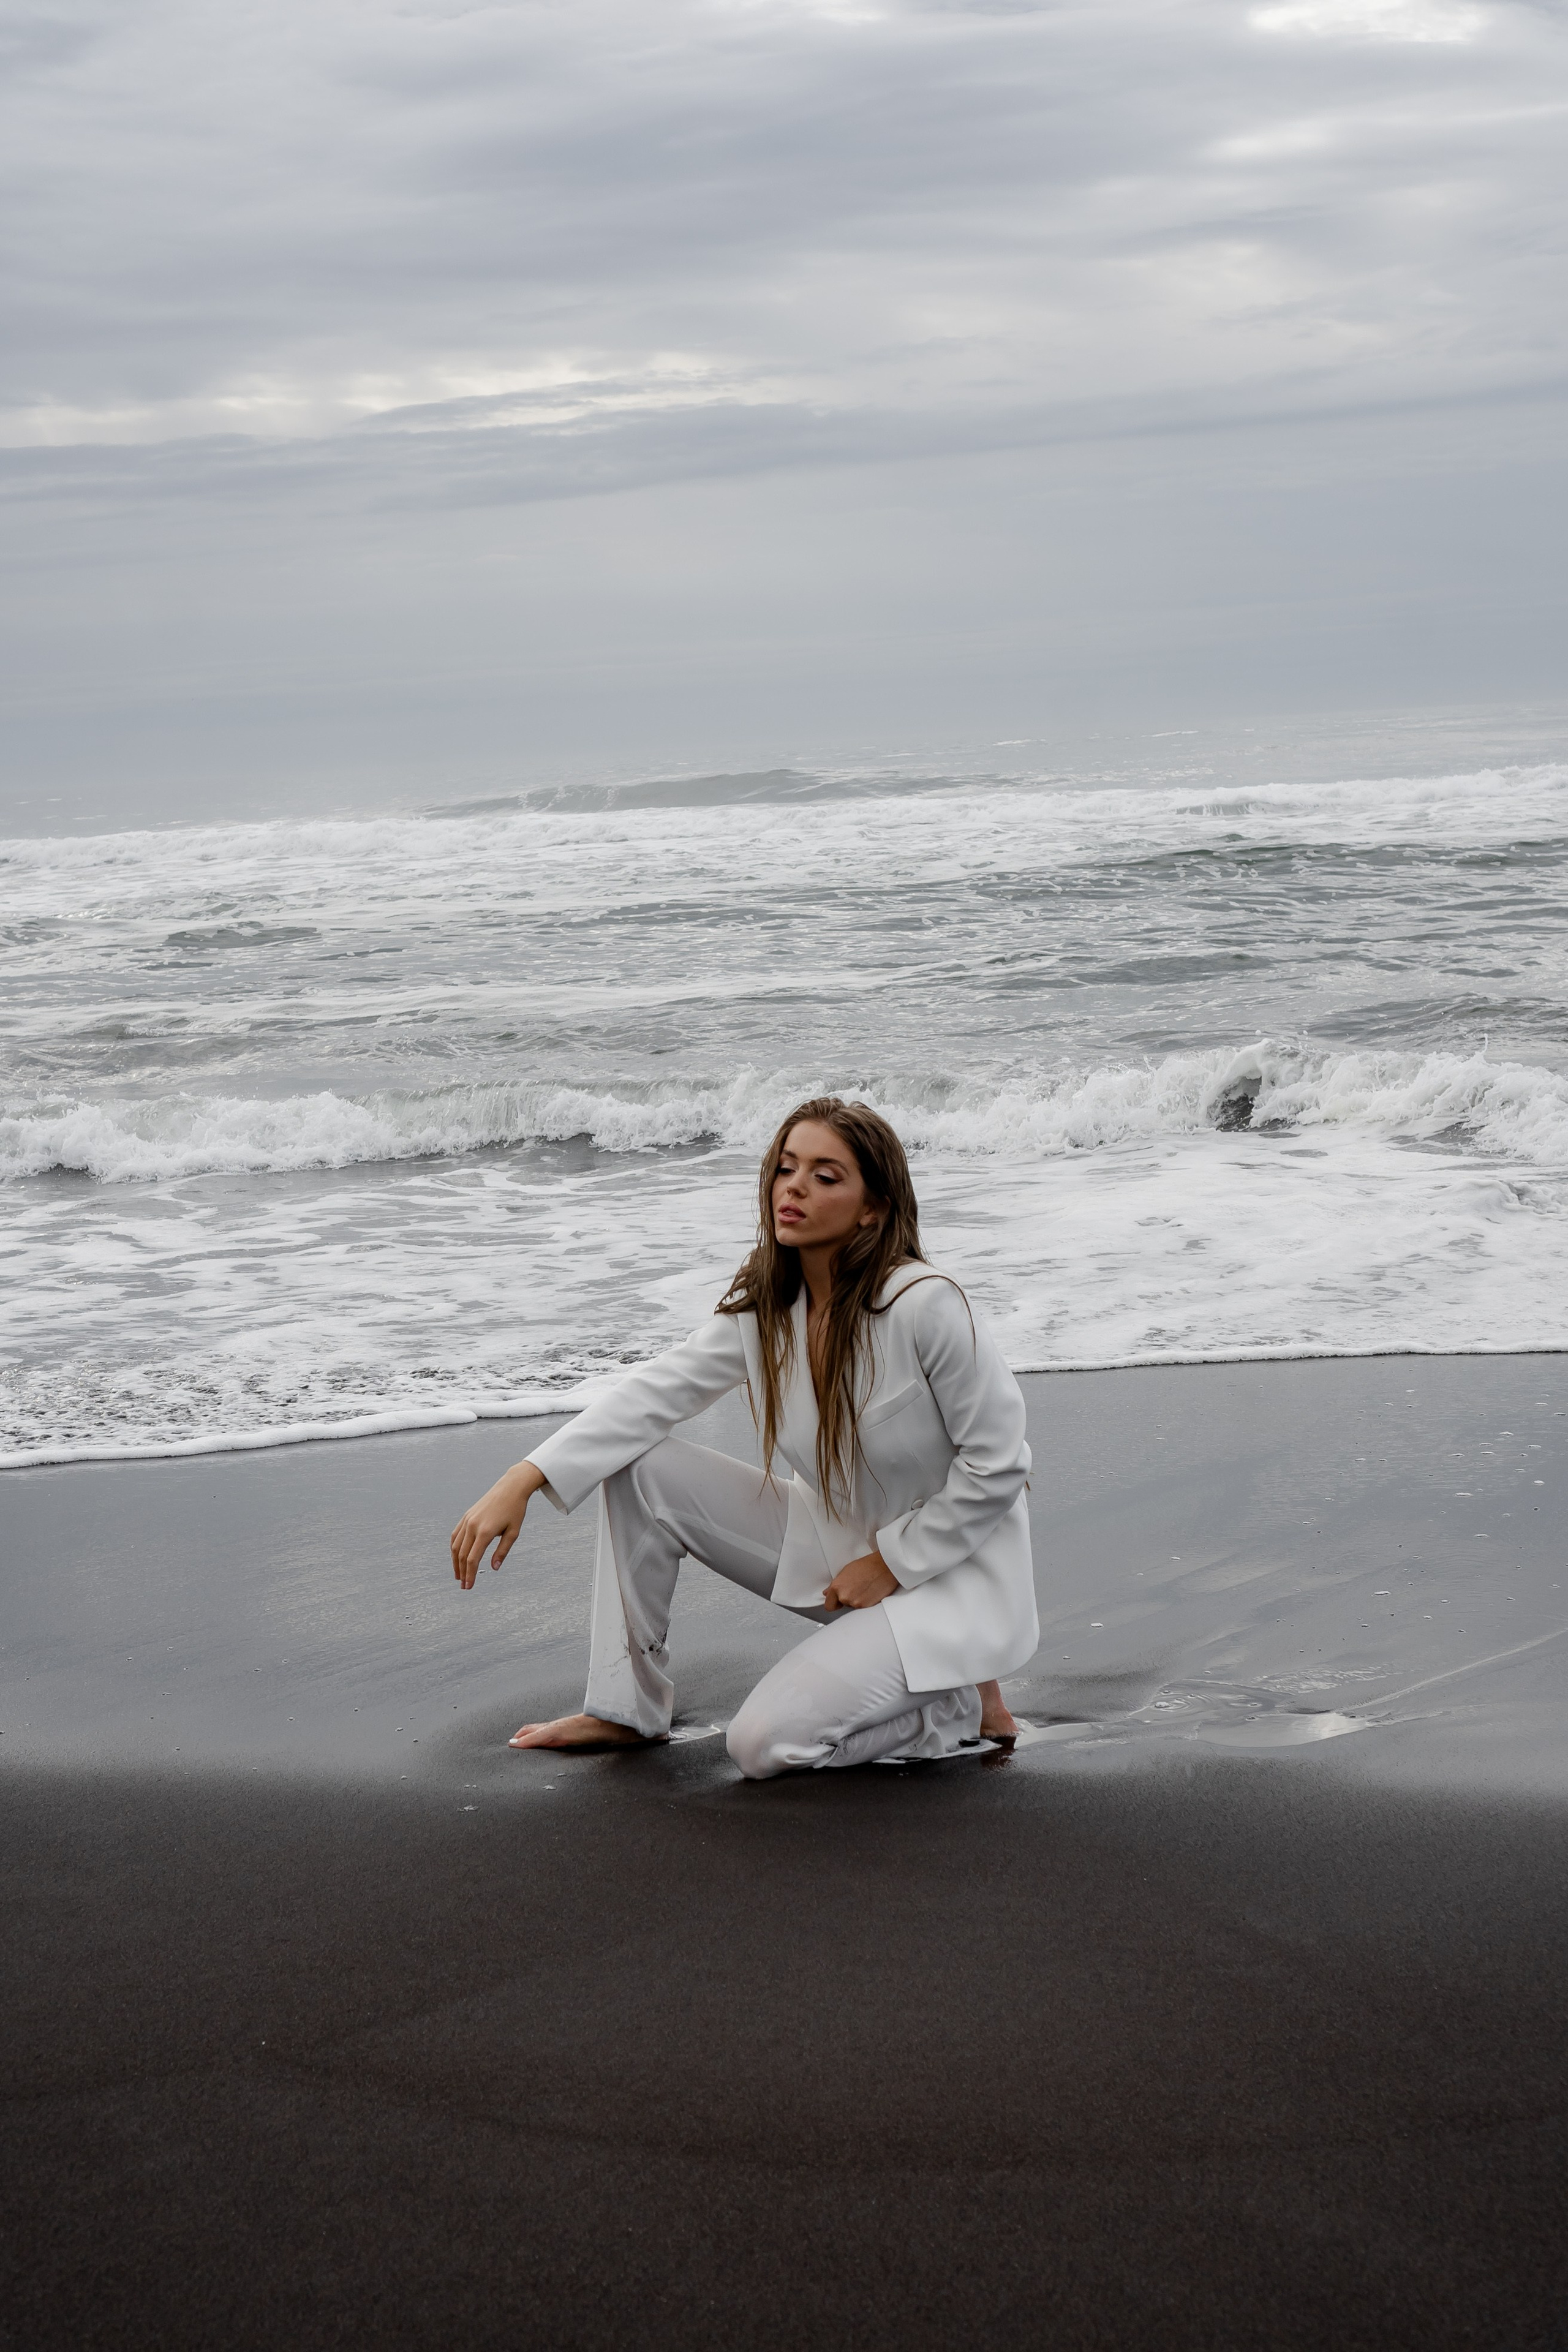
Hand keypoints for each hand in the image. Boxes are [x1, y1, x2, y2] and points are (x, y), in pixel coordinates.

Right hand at [450, 1460, 546, 1588]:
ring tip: (458, 1575)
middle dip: (461, 1572)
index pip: (473, 1559)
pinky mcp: (466, 1516)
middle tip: (464, 1585)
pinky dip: (454, 1548)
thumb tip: (494, 1568)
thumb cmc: (515, 1509)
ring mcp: (467, 1520)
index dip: (470, 1574)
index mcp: (485, 1531)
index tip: (469, 1586)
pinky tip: (456, 1557)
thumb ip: (502, 1551)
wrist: (510, 1487)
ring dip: (455, 1562)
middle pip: (462, 1555)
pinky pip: (455, 1535)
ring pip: (455, 1546)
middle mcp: (473, 1526)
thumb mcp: (513, 1532)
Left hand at [822, 1550, 897, 1610]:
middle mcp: (845, 1597)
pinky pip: (863, 1608)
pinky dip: (866, 1602)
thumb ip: (837, 1584)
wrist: (885, 1566)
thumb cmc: (868, 1565)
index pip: (828, 1605)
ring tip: (864, 1587)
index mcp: (837, 1587)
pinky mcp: (867, 1607)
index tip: (837, 1601)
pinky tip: (870, 1591)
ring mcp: (856, 1603)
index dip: (833, 1603)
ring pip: (853, 1606)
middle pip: (842, 1605)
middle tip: (856, 1589)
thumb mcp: (847, 1570)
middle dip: (847, 1599)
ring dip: (857, 1600)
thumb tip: (828, 1592)